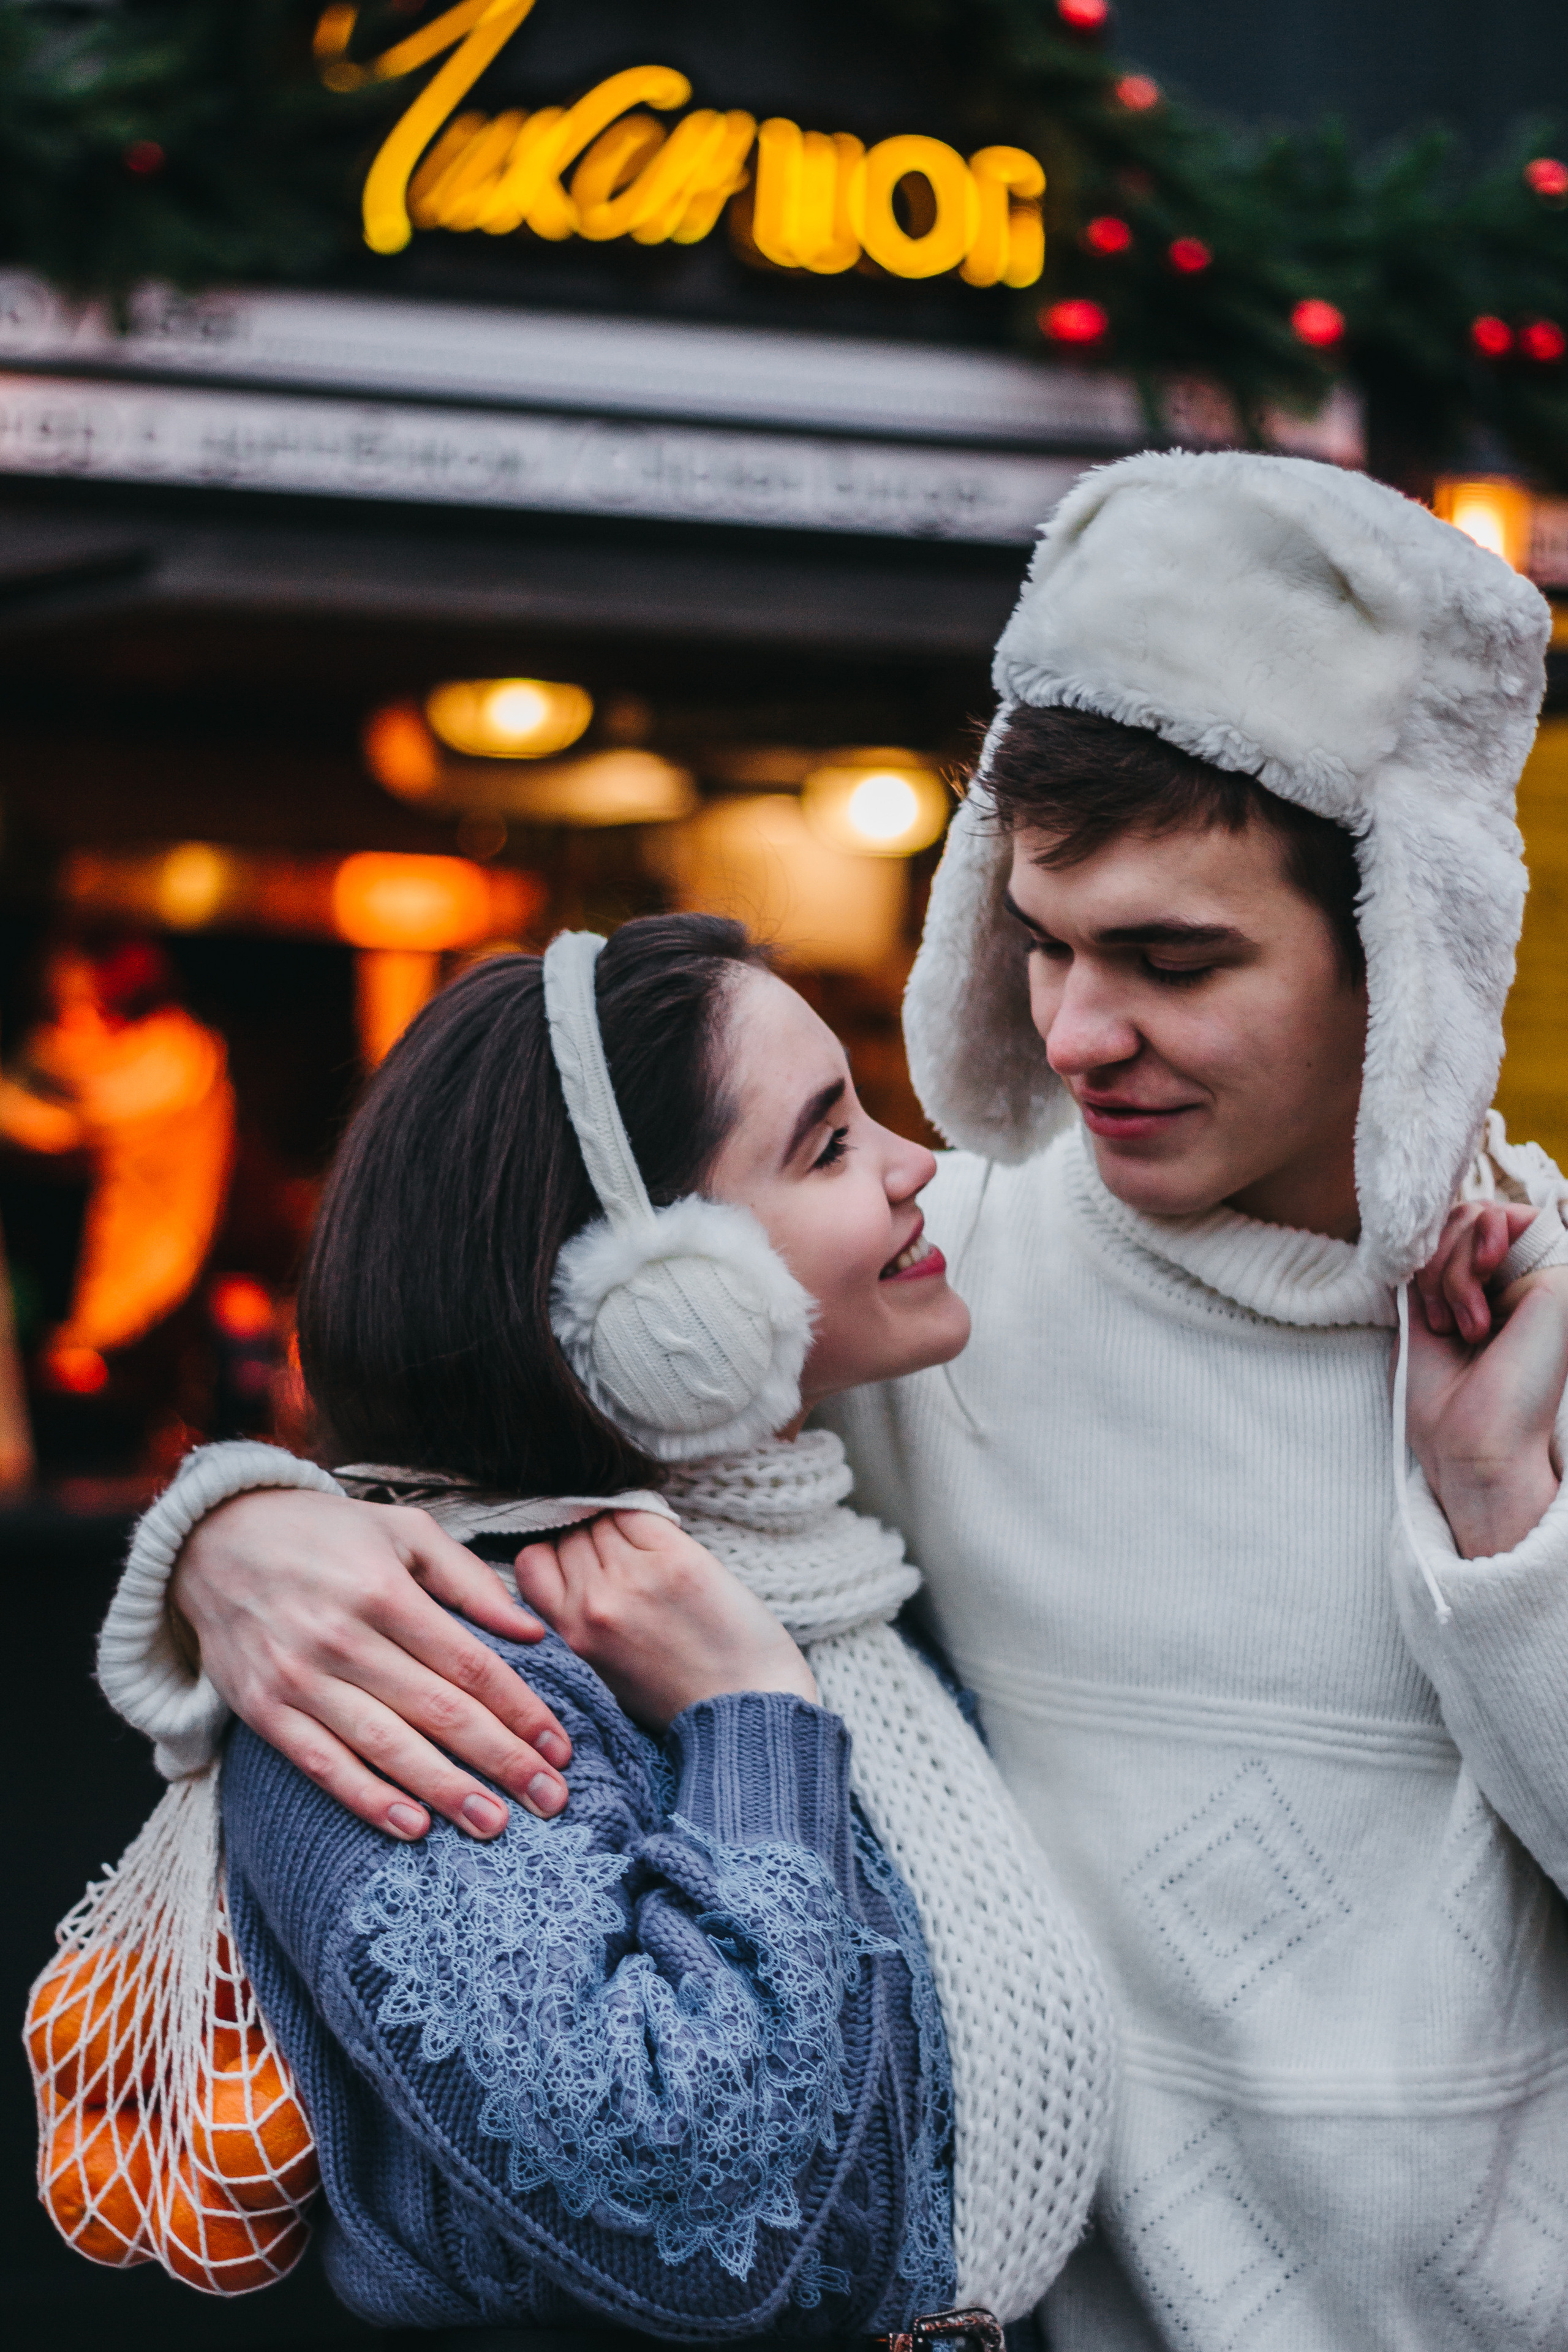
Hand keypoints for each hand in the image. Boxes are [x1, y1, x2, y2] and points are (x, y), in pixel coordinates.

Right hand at [171, 1489, 574, 1841]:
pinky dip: (368, 1799)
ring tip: (496, 1824)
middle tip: (550, 1798)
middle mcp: (342, 1638)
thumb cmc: (323, 1533)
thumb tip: (531, 1631)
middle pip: (439, 1711)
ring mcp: (298, 1678)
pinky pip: (323, 1765)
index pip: (470, 1663)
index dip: (520, 1708)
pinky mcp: (263, 1710)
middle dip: (502, 1759)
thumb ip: (469, 1580)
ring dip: (446, 1790)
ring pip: (386, 1746)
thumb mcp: (403, 1532)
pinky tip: (413, 1826)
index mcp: (384, 1590)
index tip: (560, 1745)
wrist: (212, 1539)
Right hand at [513, 1511, 817, 1731]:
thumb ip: (577, 1619)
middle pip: (568, 1534)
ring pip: (603, 1518)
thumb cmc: (679, 1694)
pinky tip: (667, 1545)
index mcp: (572, 1632)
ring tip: (648, 1555)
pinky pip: (642, 1513)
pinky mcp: (678, 1559)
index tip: (577, 1559)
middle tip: (621, 1558)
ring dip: (619, 1527)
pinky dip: (648, 1520)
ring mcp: (637, 1576)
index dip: (554, 1554)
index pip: (532, 1560)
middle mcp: (596, 1601)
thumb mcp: (603, 1668)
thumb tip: (568, 1561)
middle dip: (588, 1539)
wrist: (745, 1709)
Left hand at [1406, 1202, 1567, 1557]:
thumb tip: (1425, 1229)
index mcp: (1492, 1296)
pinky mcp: (1558, 1275)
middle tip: (1439, 1319)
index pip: (1455, 1234)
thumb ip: (1430, 1272)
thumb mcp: (1420, 1323)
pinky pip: (1506, 1217)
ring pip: (1480, 1214)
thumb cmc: (1443, 1402)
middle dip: (1432, 1262)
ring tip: (1461, 1323)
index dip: (1425, 1255)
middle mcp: (1520, 1283)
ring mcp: (1541, 1276)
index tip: (1420, 1306)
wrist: (1470, 1443)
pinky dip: (1470, 1249)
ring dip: (1447, 1267)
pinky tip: (1478, 1298)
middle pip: (1463, 1217)